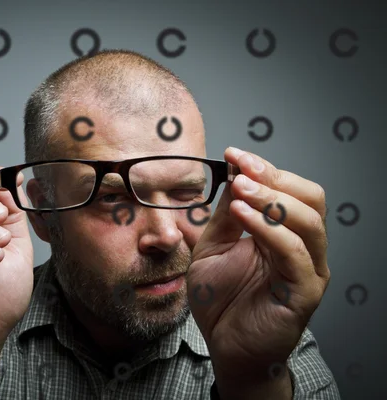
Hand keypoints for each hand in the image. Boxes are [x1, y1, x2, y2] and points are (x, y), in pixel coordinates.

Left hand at [188, 147, 329, 380]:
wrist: (224, 346)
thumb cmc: (220, 300)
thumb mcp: (213, 248)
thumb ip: (225, 217)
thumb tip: (233, 177)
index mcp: (282, 234)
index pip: (289, 190)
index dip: (264, 168)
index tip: (234, 154)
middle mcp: (301, 248)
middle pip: (309, 198)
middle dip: (275, 177)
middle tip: (242, 167)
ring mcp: (307, 269)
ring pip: (308, 221)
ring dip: (273, 198)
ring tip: (241, 188)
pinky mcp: (304, 292)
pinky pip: (294, 253)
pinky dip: (269, 229)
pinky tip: (243, 215)